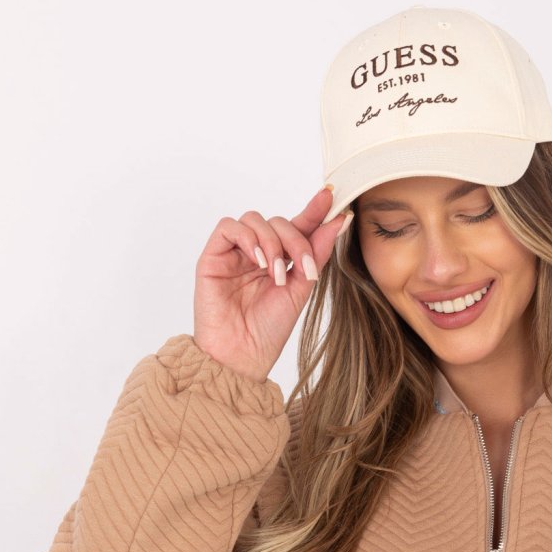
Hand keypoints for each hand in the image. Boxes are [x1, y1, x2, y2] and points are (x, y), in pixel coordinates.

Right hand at [192, 186, 352, 383]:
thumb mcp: (302, 288)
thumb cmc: (269, 329)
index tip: (331, 197)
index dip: (313, 211)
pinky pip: (229, 227)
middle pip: (279, 222)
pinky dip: (247, 238)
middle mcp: (257, 253)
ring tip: (275, 274)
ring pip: (255, 220)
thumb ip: (316, 253)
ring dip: (272, 242)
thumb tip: (338, 220)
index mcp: (280, 261)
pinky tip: (258, 261)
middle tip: (303, 268)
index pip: (297, 227)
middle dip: (295, 240)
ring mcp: (235, 253)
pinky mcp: (214, 255)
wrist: (242, 354)